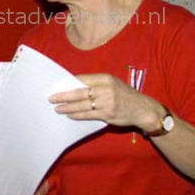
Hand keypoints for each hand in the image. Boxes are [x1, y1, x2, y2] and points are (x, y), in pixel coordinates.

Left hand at [48, 73, 163, 131]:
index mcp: (105, 78)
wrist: (142, 109)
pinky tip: (69, 115)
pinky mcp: (107, 114)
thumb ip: (95, 84)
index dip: (68, 83)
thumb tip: (73, 86)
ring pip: (82, 105)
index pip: (82, 79)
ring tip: (57, 108)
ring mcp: (107, 102)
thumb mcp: (112, 83)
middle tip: (51, 98)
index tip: (57, 85)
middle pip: (79, 92)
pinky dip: (77, 115)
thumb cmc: (124, 95)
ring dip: (68, 107)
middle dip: (63, 95)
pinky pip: (88, 115)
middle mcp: (106, 89)